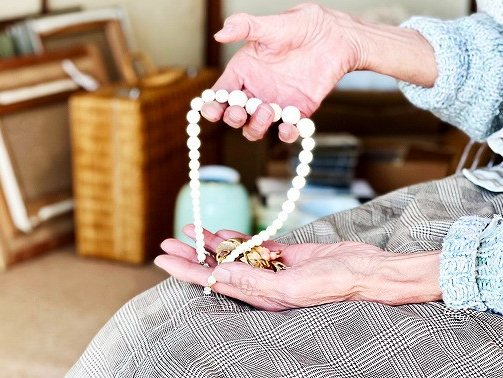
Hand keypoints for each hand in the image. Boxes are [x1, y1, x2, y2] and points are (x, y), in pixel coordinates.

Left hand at [155, 225, 408, 311]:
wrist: (366, 272)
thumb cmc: (335, 284)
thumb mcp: (291, 286)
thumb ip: (253, 281)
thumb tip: (218, 274)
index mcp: (259, 296)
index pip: (212, 282)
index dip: (185, 271)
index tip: (162, 260)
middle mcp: (261, 285)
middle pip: (216, 268)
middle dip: (190, 256)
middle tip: (165, 242)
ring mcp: (272, 269)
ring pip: (232, 255)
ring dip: (209, 244)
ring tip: (186, 231)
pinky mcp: (285, 255)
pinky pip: (254, 246)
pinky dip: (237, 239)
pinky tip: (221, 233)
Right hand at [202, 3, 360, 142]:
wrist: (335, 36)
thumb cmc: (301, 25)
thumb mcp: (272, 25)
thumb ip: (246, 27)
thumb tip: (219, 34)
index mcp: (243, 71)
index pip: (220, 93)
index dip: (212, 105)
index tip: (212, 111)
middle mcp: (256, 90)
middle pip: (234, 115)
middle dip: (233, 118)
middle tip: (240, 113)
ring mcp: (275, 103)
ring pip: (256, 127)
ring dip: (256, 127)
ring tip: (267, 111)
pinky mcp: (297, 111)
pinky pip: (287, 130)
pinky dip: (286, 134)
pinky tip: (288, 128)